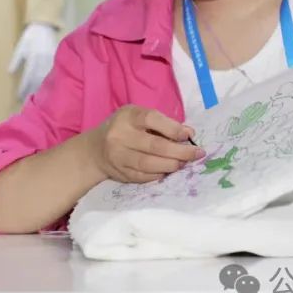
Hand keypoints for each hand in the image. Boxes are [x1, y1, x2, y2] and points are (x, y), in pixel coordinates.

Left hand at [7, 23, 58, 100]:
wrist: (44, 26)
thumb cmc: (30, 36)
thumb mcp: (21, 46)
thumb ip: (16, 59)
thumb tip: (10, 72)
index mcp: (33, 57)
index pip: (28, 76)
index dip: (23, 87)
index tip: (19, 96)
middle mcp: (42, 59)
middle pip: (37, 79)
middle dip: (31, 90)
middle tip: (26, 101)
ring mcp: (50, 60)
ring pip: (45, 77)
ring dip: (40, 87)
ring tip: (35, 97)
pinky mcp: (55, 59)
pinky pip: (51, 72)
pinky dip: (47, 81)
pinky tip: (44, 87)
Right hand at [87, 105, 204, 183]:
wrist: (95, 149)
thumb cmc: (124, 128)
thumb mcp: (138, 117)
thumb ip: (161, 123)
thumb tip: (188, 134)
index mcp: (127, 116)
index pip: (152, 119)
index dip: (173, 128)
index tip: (189, 135)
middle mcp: (120, 135)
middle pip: (154, 146)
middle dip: (179, 152)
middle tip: (197, 154)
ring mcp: (118, 156)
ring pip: (149, 164)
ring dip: (171, 165)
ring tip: (184, 163)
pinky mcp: (119, 173)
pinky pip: (143, 177)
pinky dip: (159, 175)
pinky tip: (168, 171)